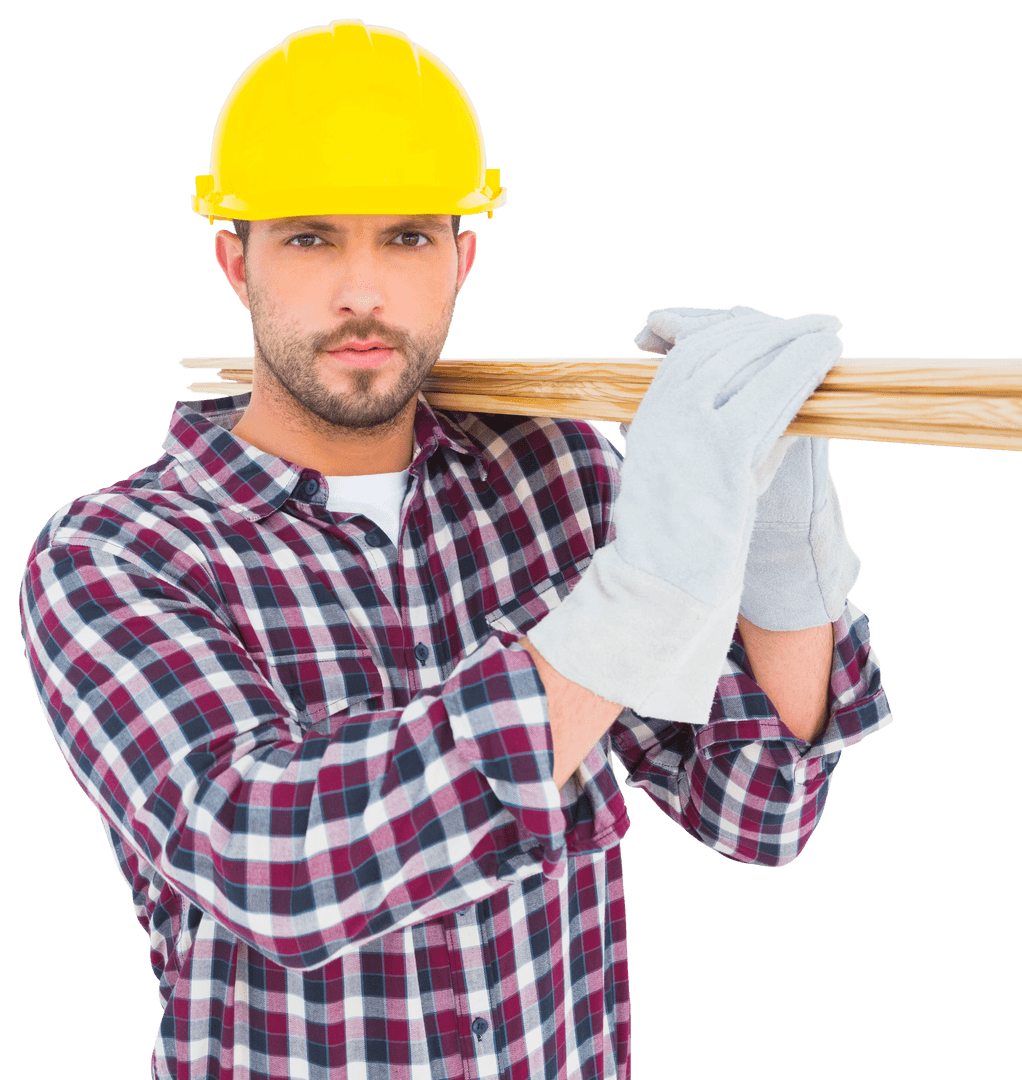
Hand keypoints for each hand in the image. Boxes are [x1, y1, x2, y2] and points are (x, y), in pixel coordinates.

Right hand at [527, 304, 844, 724]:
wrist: (664, 575)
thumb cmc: (676, 528)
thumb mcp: (677, 464)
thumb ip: (704, 426)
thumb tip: (760, 398)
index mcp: (650, 412)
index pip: (693, 349)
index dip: (735, 329)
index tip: (768, 323)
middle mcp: (666, 411)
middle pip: (724, 345)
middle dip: (774, 330)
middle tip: (816, 323)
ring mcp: (694, 428)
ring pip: (750, 363)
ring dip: (795, 342)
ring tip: (829, 333)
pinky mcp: (727, 449)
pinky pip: (772, 395)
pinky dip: (802, 368)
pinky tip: (825, 356)